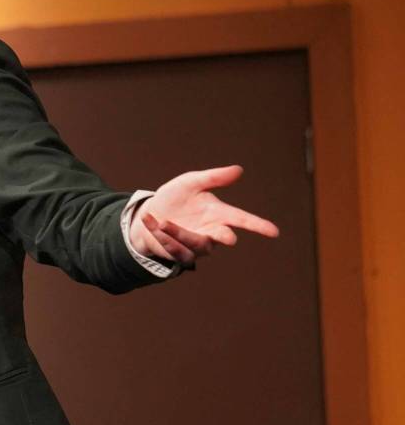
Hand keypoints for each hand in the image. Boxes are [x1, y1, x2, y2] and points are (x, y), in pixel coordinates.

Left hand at [129, 165, 278, 267]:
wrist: (149, 214)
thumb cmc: (175, 198)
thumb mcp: (190, 182)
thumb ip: (213, 177)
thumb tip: (239, 169)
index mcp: (218, 213)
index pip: (242, 219)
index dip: (258, 225)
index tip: (274, 231)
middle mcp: (212, 231)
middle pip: (224, 237)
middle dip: (225, 236)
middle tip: (229, 237)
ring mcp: (198, 245)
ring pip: (197, 244)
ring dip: (179, 233)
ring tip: (162, 222)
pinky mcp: (183, 255)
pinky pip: (177, 250)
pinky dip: (163, 237)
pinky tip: (152, 224)